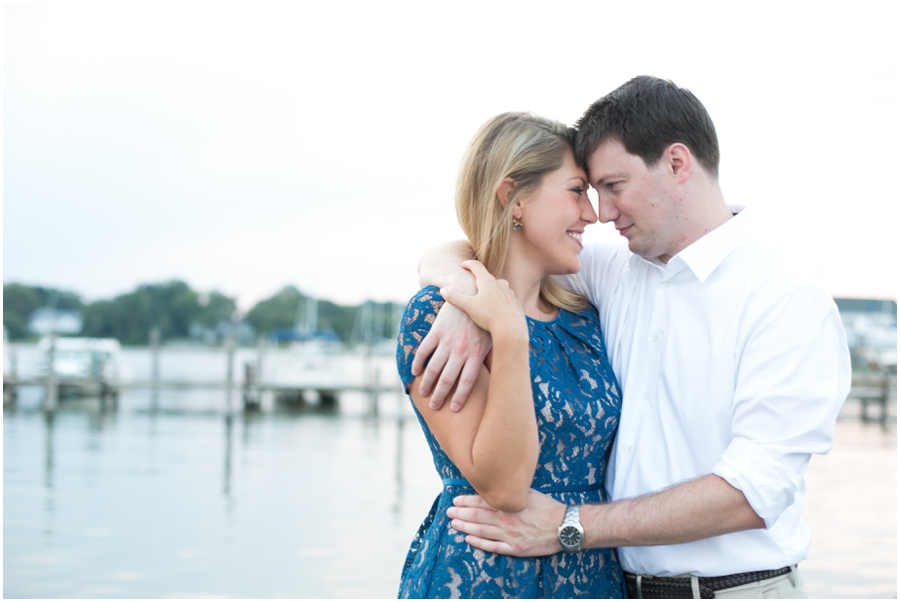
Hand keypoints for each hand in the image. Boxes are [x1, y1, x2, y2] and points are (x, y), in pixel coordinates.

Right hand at [411, 291, 491, 411]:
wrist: (469, 291)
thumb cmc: (483, 318)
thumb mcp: (490, 338)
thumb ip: (489, 358)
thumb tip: (498, 378)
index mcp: (475, 352)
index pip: (467, 381)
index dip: (460, 397)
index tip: (454, 408)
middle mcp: (461, 349)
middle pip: (448, 379)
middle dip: (440, 395)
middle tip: (434, 407)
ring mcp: (448, 340)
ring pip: (433, 368)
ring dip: (426, 383)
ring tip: (422, 394)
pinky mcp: (437, 331)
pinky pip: (424, 351)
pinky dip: (417, 363)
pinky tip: (414, 372)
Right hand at [442, 261, 526, 337]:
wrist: (511, 330)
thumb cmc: (488, 316)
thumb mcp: (468, 306)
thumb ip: (455, 297)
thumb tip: (443, 290)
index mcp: (488, 281)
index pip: (477, 266)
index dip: (468, 264)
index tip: (463, 265)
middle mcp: (500, 284)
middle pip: (488, 277)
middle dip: (479, 280)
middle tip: (472, 285)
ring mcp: (510, 293)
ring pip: (498, 288)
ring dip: (491, 290)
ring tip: (484, 299)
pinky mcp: (516, 302)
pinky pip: (506, 298)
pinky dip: (500, 300)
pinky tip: (496, 309)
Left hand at [447, 490, 564, 556]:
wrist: (564, 527)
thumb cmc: (548, 508)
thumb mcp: (529, 493)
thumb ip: (512, 491)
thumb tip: (498, 484)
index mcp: (509, 504)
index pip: (482, 501)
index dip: (466, 501)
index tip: (456, 500)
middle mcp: (506, 520)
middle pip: (477, 516)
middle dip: (461, 514)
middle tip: (449, 512)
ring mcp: (509, 536)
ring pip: (481, 531)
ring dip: (465, 527)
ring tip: (454, 525)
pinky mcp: (515, 548)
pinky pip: (493, 547)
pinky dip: (479, 544)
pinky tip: (468, 540)